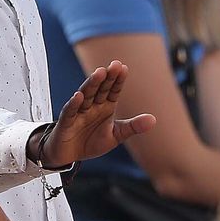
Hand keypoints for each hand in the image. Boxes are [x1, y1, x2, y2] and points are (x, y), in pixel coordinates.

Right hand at [32, 61, 155, 167]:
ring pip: (86, 95)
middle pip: (100, 89)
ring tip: (99, 73)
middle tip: (114, 65)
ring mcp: (78, 112)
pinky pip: (70, 111)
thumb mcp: (116, 136)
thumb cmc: (91, 141)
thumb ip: (133, 127)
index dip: (118, 80)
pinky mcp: (66, 122)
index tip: (124, 68)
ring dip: (92, 84)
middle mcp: (92, 106)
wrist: (69, 155)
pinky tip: (78, 96)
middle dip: (107, 77)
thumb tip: (153, 120)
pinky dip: (74, 104)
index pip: (113, 90)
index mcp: (105, 107)